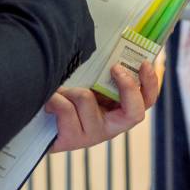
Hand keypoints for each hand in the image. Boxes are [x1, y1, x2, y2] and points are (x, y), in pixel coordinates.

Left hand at [45, 60, 159, 151]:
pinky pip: (66, 109)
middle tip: (116, 67)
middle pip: (135, 113)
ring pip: (87, 99)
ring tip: (61, 91)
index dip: (150, 83)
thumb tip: (114, 49)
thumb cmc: (67, 100)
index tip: (143, 62)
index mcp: (119, 112)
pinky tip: (49, 102)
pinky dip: (55, 98)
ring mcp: (92, 136)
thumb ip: (104, 75)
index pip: (147, 101)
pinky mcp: (72, 140)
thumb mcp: (90, 85)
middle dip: (128, 87)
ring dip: (71, 89)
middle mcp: (110, 127)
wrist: (39, 125)